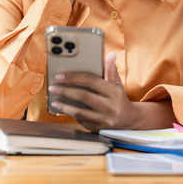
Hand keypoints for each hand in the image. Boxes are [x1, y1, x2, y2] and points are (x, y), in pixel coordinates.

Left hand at [48, 52, 175, 131]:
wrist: (129, 121)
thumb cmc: (119, 99)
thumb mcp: (118, 84)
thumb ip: (111, 70)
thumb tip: (111, 54)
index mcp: (114, 92)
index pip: (91, 81)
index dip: (74, 78)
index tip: (60, 76)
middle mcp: (110, 106)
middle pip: (83, 96)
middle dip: (65, 91)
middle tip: (53, 87)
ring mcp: (104, 119)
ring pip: (80, 112)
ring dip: (64, 106)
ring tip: (54, 100)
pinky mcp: (98, 129)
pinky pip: (81, 121)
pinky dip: (71, 114)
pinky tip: (63, 109)